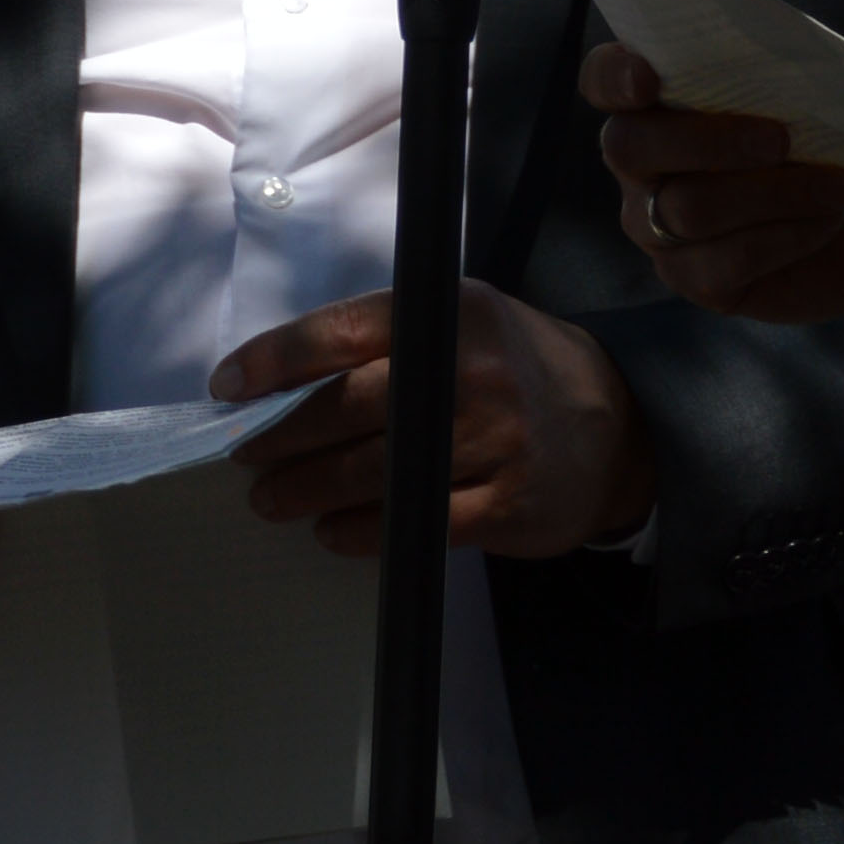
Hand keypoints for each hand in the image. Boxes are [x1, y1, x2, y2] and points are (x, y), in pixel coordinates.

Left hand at [214, 279, 657, 558]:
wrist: (615, 424)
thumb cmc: (512, 367)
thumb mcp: (460, 322)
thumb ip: (383, 339)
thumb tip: (276, 380)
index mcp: (452, 312)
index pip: (342, 332)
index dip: (274, 360)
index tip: (228, 388)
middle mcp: (473, 371)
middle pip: (346, 407)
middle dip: (280, 437)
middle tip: (244, 458)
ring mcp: (494, 441)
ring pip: (372, 473)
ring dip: (306, 490)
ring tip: (272, 498)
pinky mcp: (507, 503)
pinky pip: (411, 526)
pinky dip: (360, 531)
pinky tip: (333, 530)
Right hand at [583, 39, 843, 325]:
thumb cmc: (822, 144)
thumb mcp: (798, 98)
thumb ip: (766, 74)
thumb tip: (777, 60)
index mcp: (653, 106)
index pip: (602, 81)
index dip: (613, 76)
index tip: (649, 76)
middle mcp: (639, 169)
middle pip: (631, 147)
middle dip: (710, 139)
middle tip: (782, 138)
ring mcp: (656, 229)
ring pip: (689, 208)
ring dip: (774, 192)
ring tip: (834, 186)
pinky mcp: (696, 281)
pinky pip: (728, 257)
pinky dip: (788, 233)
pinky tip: (826, 220)